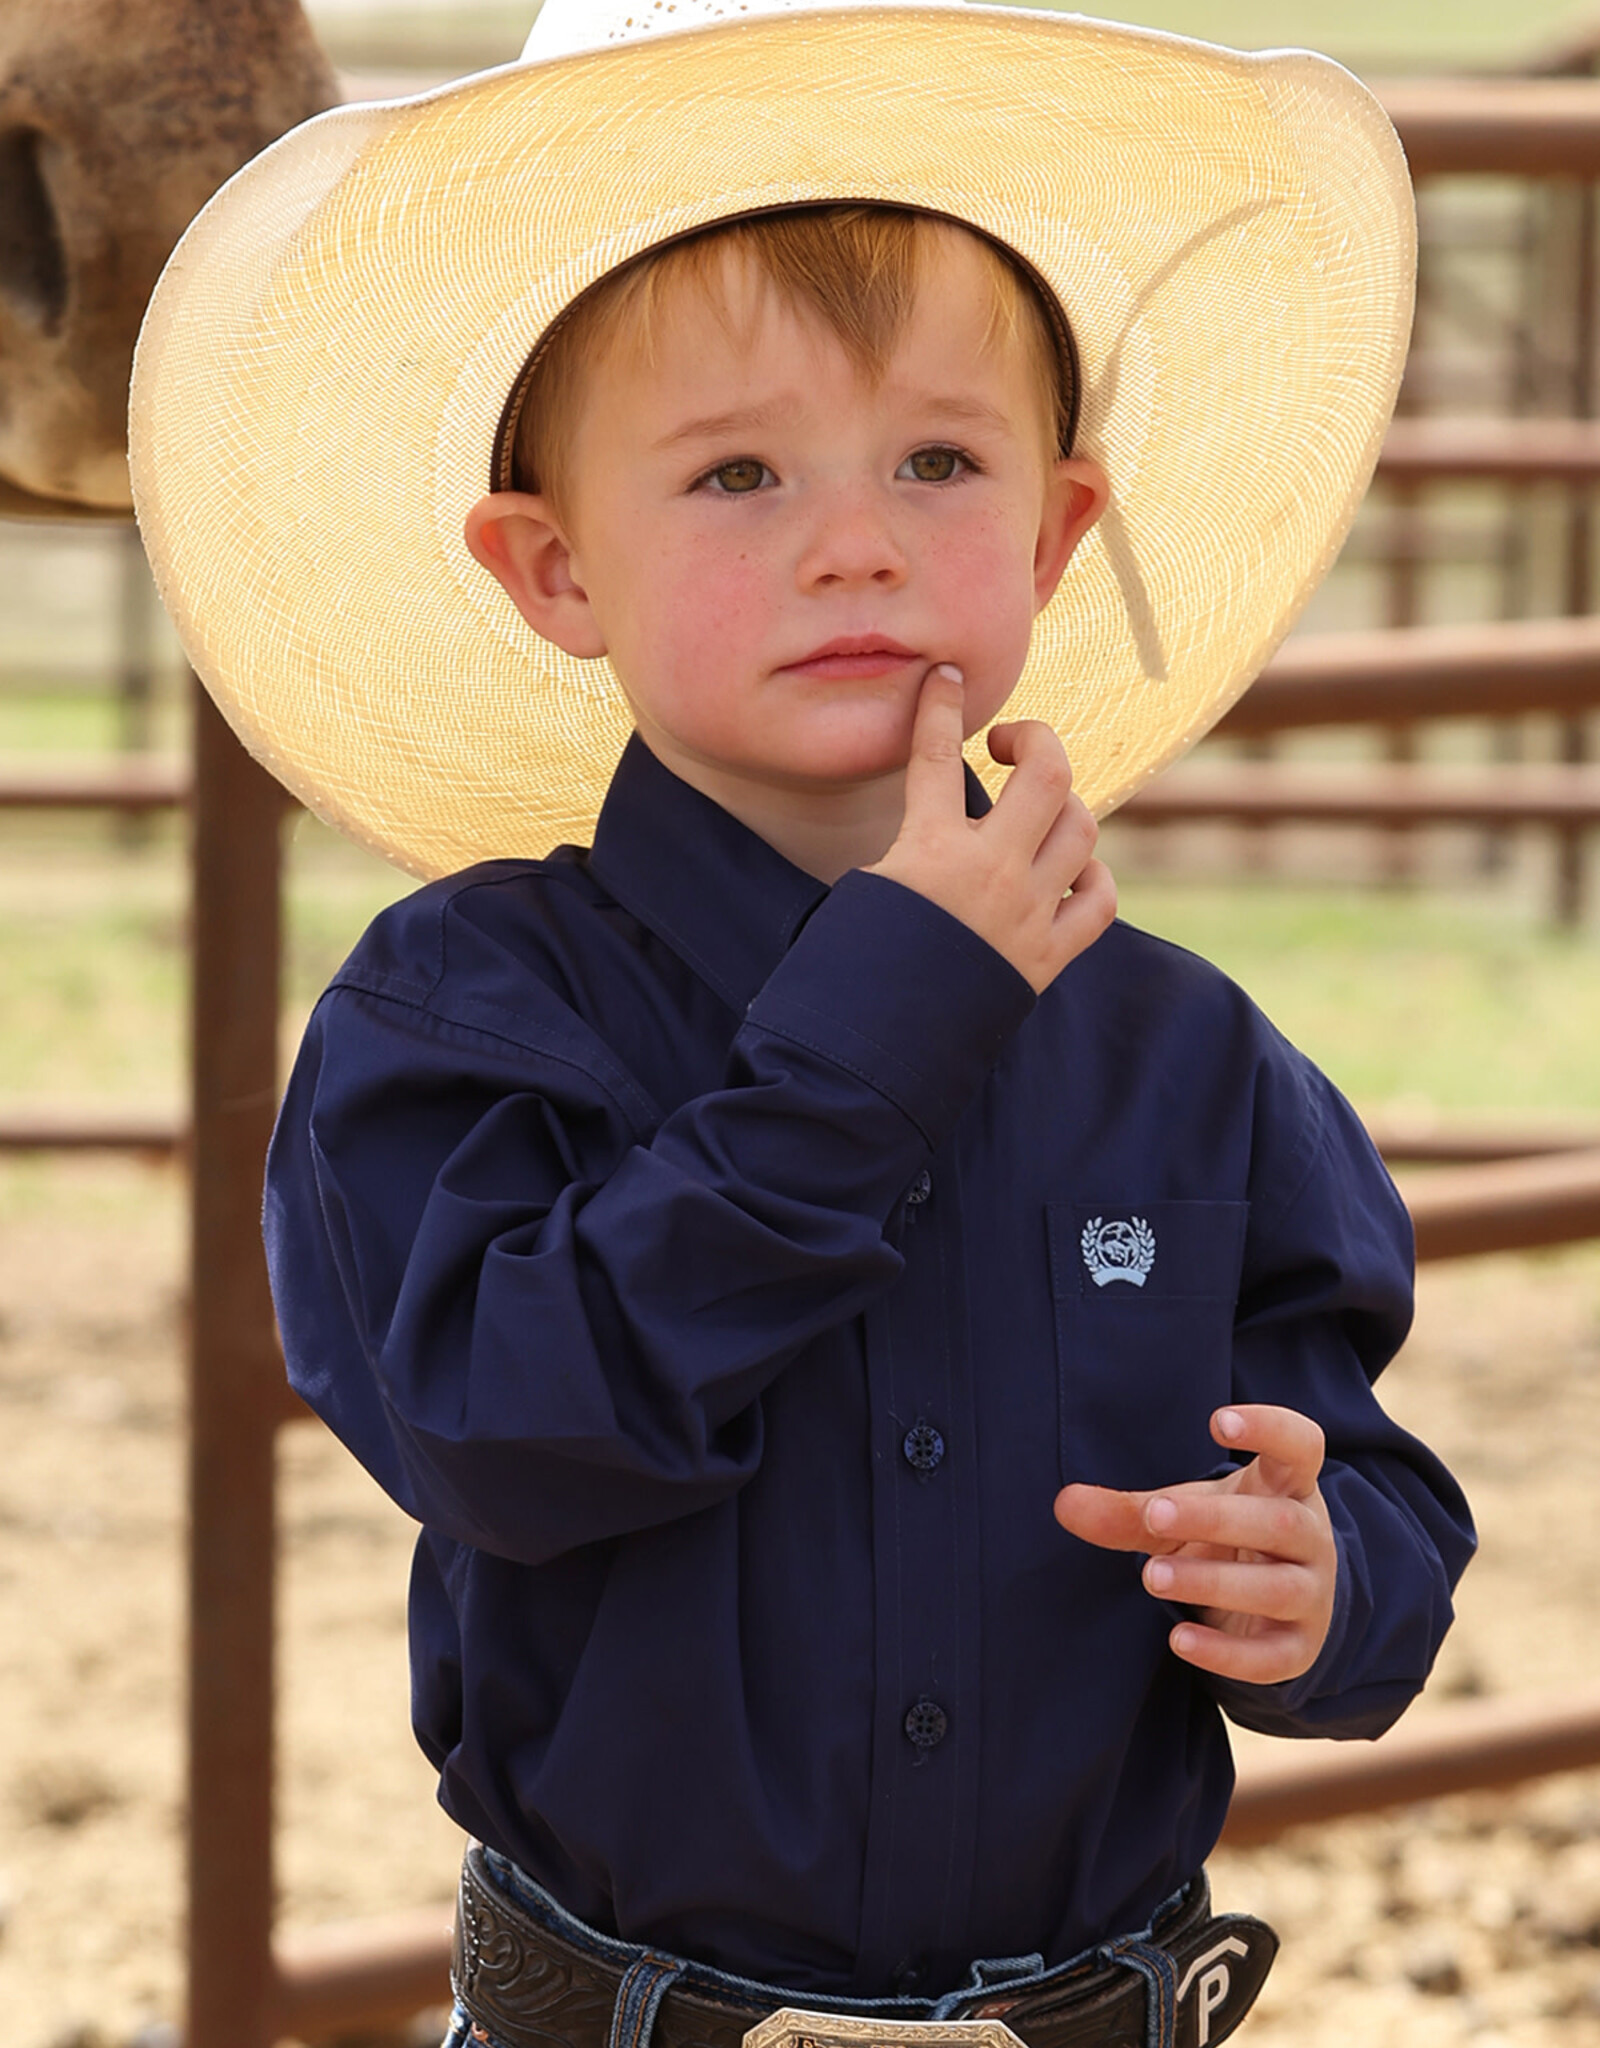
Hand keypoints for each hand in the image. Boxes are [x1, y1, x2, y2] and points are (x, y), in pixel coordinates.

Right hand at [866, 665, 1114, 993]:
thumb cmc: (848, 975)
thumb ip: (895, 857)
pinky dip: (1093, 878)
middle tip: (1008, 744)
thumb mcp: (855, 899)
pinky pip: (1098, 902)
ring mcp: (1026, 914)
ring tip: (1036, 807)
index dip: (940, 705)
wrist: (877, 1052)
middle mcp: (988, 872)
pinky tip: (1074, 872)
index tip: (946, 676)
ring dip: (1065, 805)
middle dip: (1036, 740)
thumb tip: (914, 841)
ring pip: (1081, 829)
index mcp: (927, 851)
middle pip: (1048, 774)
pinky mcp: (1046, 958)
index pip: (934, 754)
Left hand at [1053, 1405, 1336, 1685]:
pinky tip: (1179, 1641)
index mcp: (1286, 1486)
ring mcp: (1313, 1595)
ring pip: (1278, 1588)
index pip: (1300, 1445)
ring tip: (1153, 1576)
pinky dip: (1226, 1654)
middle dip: (1215, 1519)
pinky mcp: (1299, 1648)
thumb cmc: (1227, 1537)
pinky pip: (1272, 1656)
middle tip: (1155, 1515)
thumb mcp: (1183, 1513)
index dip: (1270, 1427)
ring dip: (1214, 1581)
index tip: (1218, 1420)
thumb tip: (1064, 1503)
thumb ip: (1129, 1510)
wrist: (1276, 1606)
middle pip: (1280, 1521)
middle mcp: (1311, 1536)